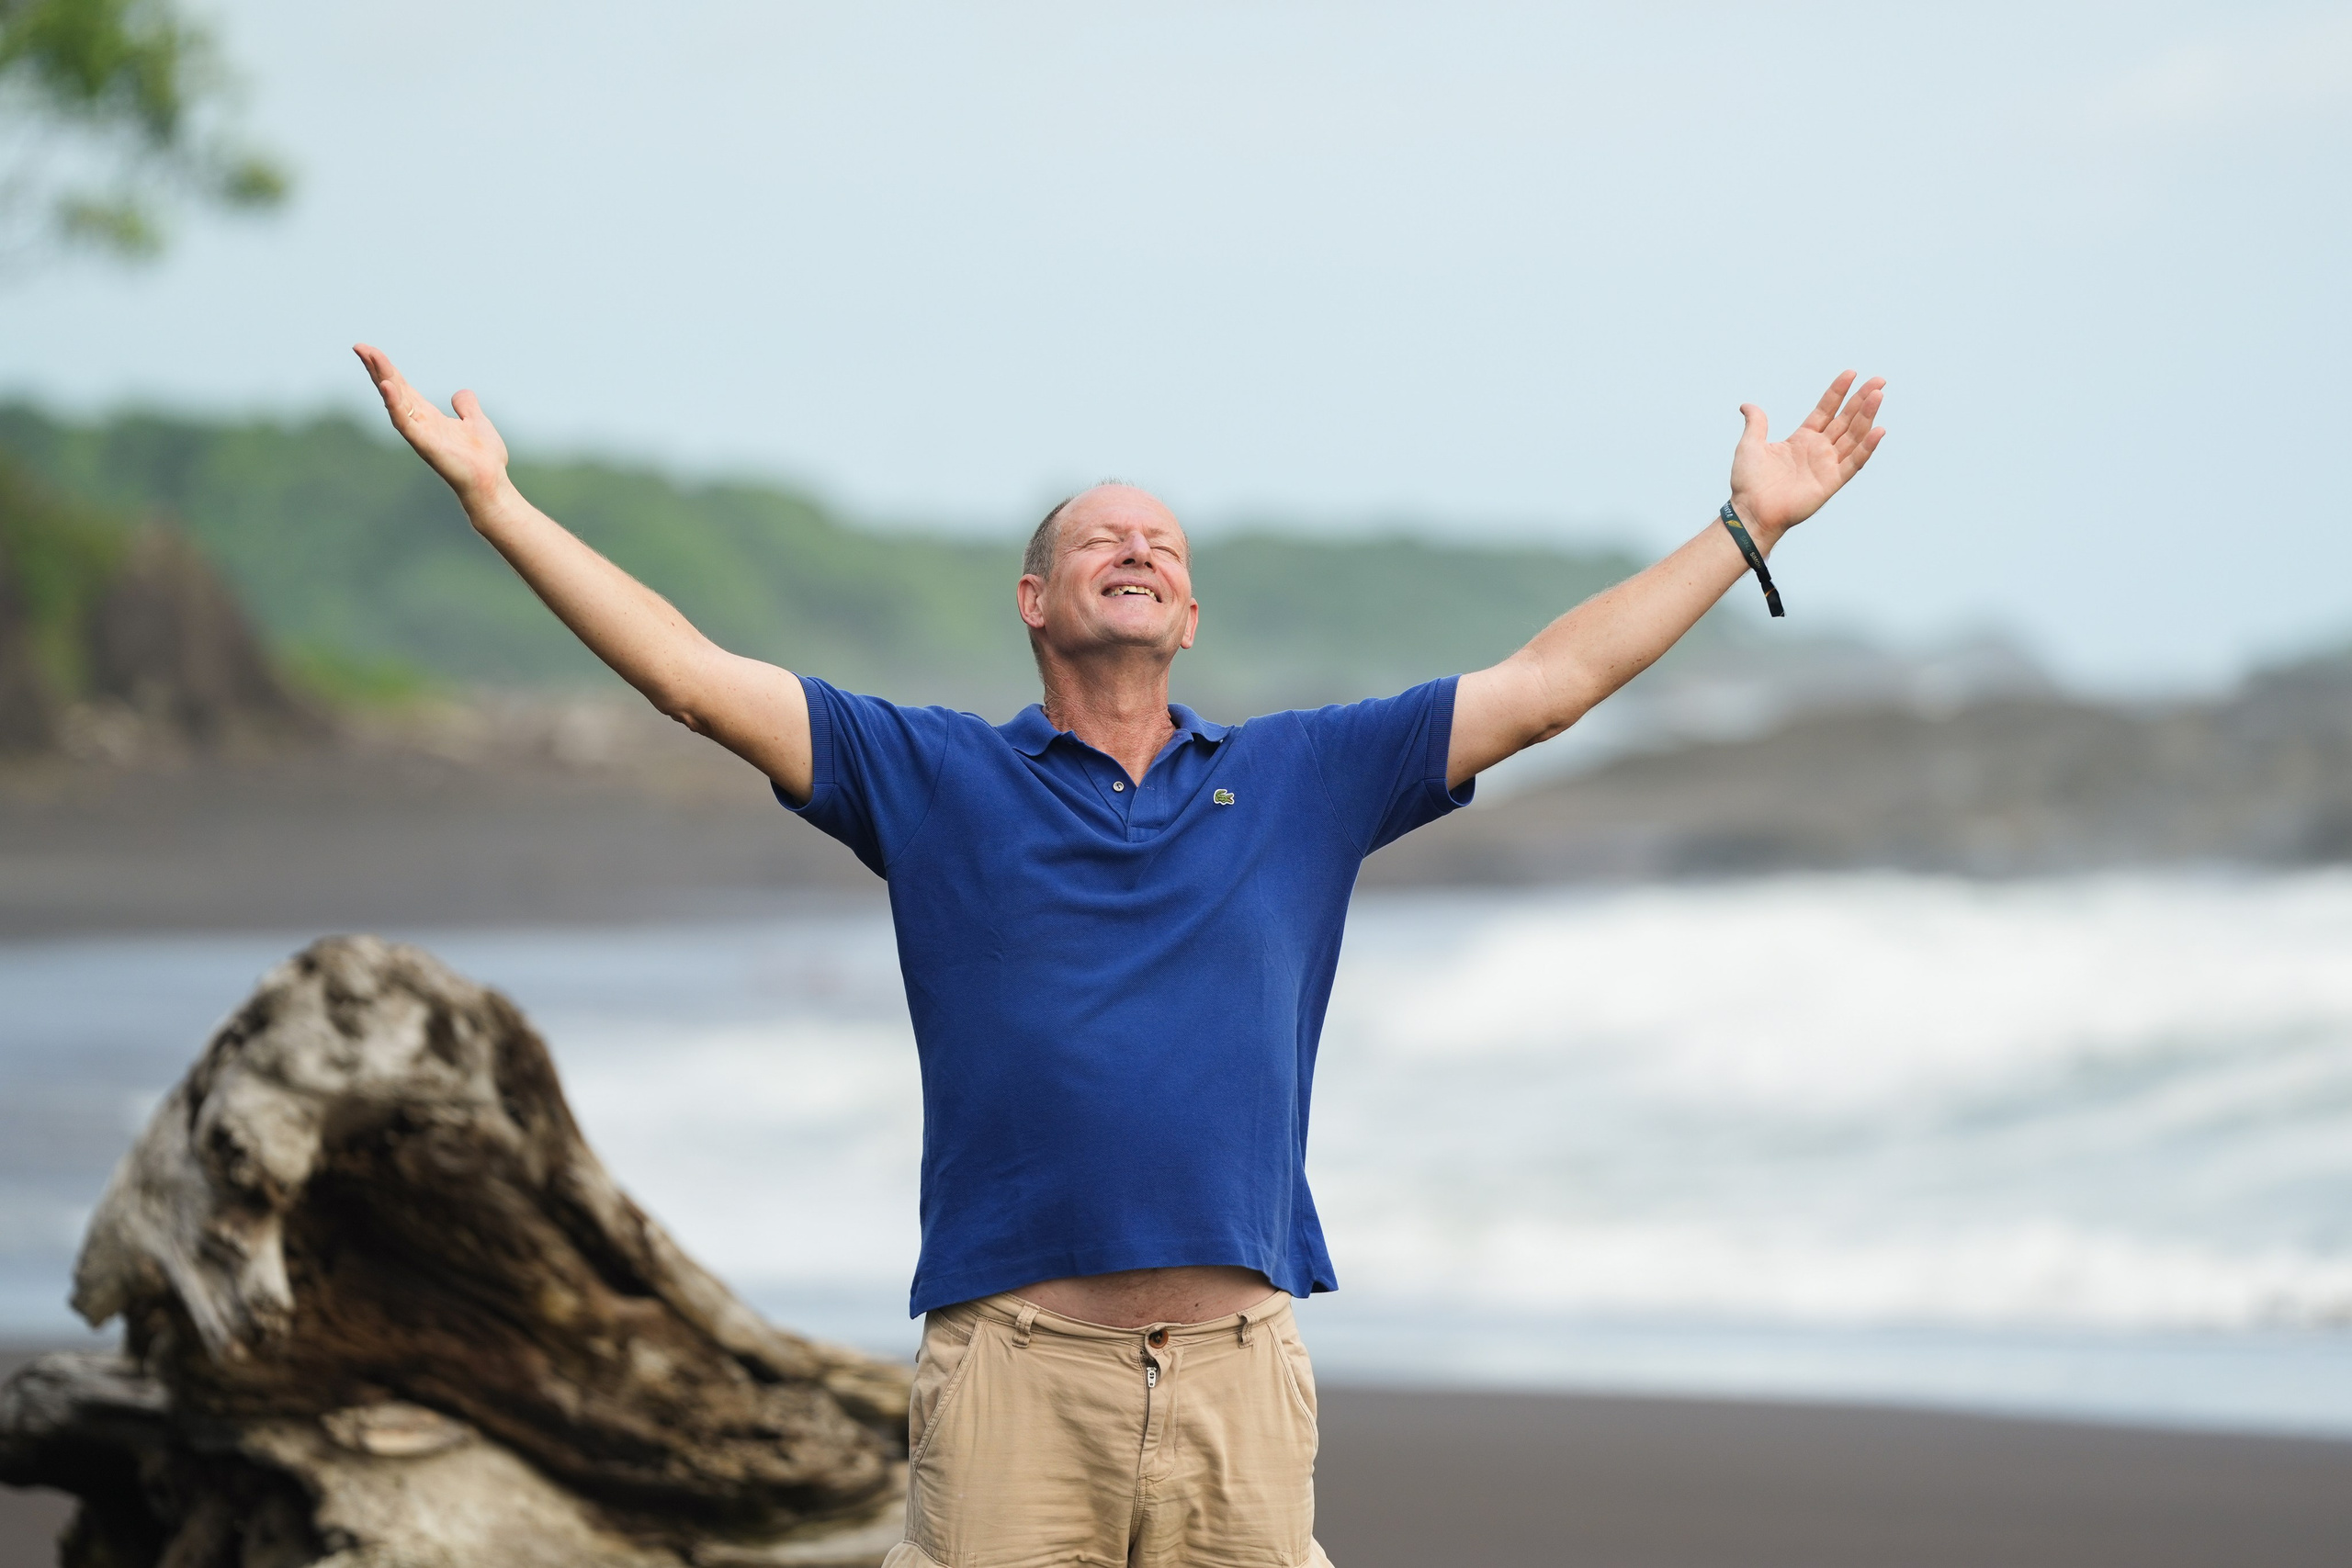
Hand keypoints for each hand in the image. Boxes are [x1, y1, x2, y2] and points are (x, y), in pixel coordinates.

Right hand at [353, 343, 510, 503]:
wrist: (490, 482)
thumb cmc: (483, 458)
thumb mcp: (476, 421)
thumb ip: (466, 407)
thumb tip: (461, 393)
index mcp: (429, 416)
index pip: (402, 387)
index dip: (387, 369)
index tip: (370, 350)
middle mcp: (419, 423)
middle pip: (393, 390)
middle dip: (377, 368)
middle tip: (359, 346)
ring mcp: (419, 433)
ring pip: (395, 401)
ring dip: (382, 378)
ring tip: (370, 357)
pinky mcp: (424, 444)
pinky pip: (404, 422)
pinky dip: (395, 404)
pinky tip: (387, 386)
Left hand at [1727, 370, 1886, 539]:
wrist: (1751, 511)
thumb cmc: (1749, 482)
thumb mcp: (1750, 445)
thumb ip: (1756, 423)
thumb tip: (1747, 405)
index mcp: (1802, 439)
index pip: (1826, 410)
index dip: (1838, 392)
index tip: (1851, 373)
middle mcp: (1818, 450)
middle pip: (1845, 419)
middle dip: (1862, 399)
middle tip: (1879, 380)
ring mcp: (1827, 465)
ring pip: (1853, 436)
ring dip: (1867, 416)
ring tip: (1878, 395)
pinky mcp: (1831, 482)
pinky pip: (1853, 463)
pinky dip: (1866, 447)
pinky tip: (1879, 430)